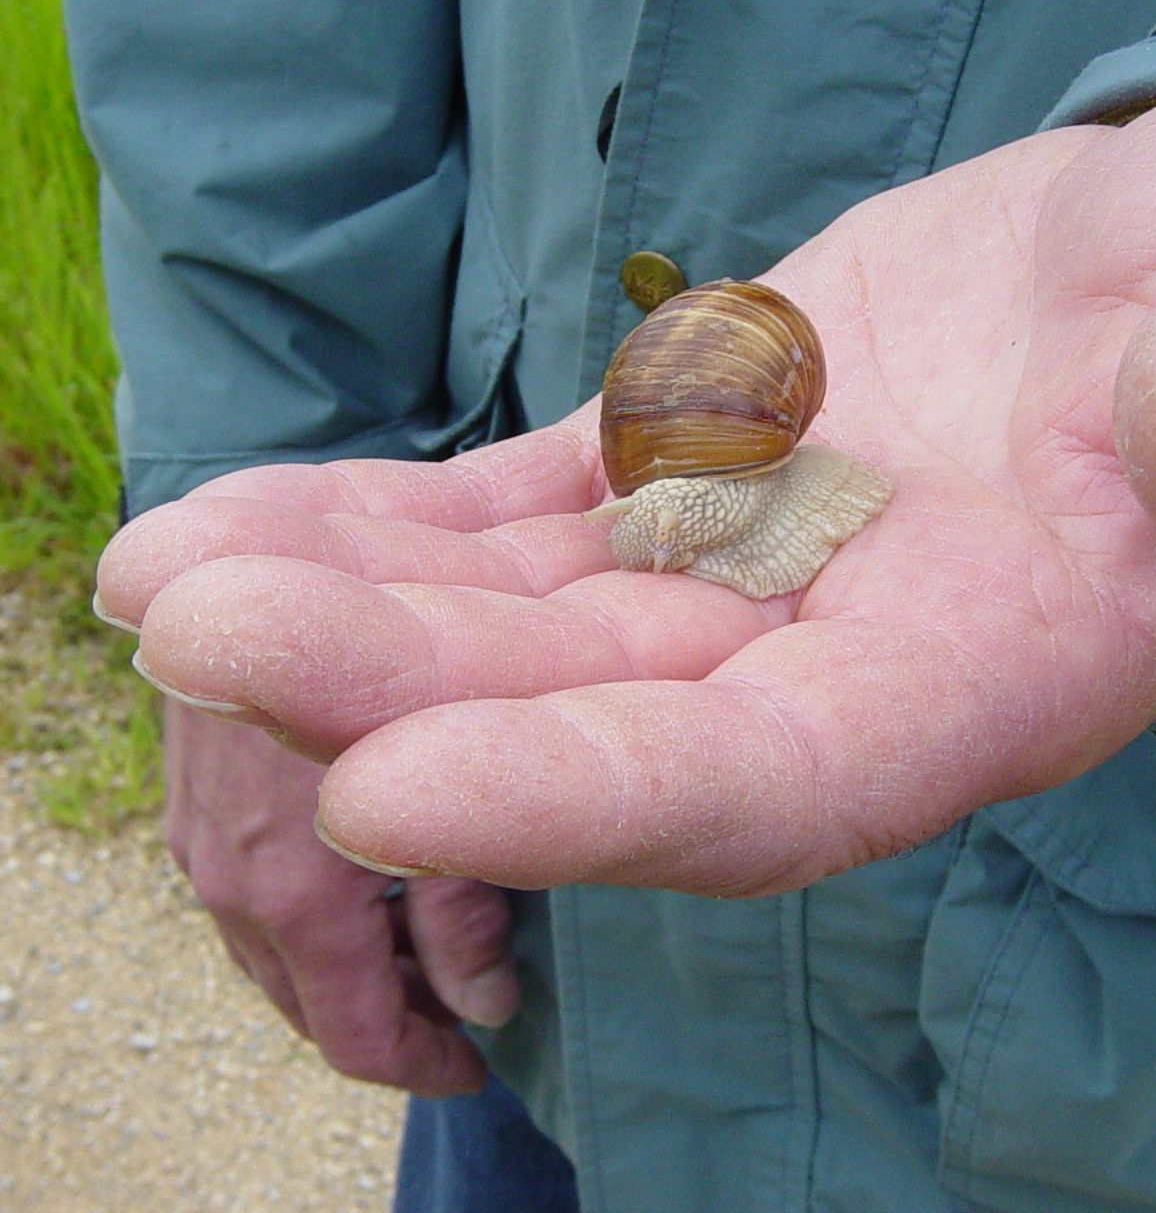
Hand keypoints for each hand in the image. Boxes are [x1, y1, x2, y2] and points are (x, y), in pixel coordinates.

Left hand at [99, 90, 1155, 896]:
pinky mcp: (682, 476)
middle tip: (201, 628)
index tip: (384, 792)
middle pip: (600, 718)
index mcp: (1001, 665)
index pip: (786, 781)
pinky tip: (241, 518)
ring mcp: (746, 575)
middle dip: (397, 694)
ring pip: (523, 625)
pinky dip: (380, 526)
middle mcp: (846, 661)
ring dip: (345, 612)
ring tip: (166, 577)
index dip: (595, 800)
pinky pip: (510, 523)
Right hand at [162, 700, 514, 1093]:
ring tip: (422, 954)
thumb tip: (486, 1004)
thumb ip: (464, 908)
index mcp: (293, 892)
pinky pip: (247, 899)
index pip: (354, 1035)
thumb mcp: (438, 784)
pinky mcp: (192, 802)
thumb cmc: (370, 664)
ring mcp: (200, 841)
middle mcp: (230, 881)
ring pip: (272, 955)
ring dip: (343, 971)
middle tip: (461, 1008)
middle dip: (386, 1019)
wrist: (243, 567)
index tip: (473, 1066)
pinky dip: (304, 920)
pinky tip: (360, 888)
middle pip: (308, 1006)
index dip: (421, 1065)